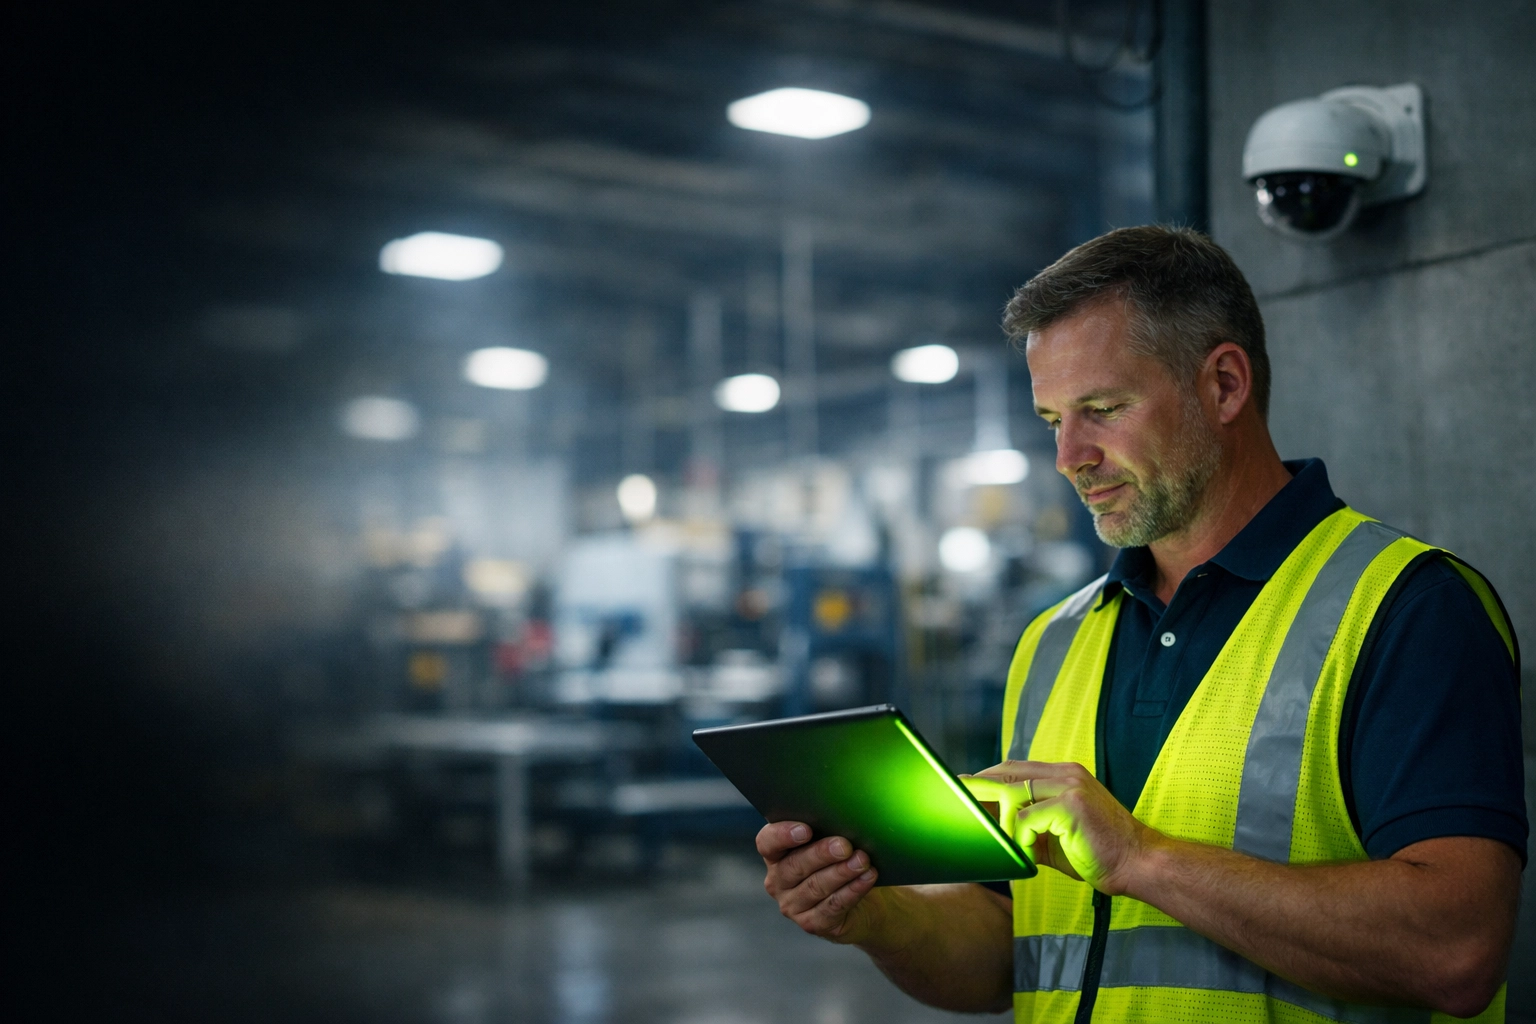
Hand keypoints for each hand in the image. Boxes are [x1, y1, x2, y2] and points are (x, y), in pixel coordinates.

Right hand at [757, 821, 880, 942]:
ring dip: (841, 872)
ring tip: (862, 861)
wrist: (864, 901)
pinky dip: (852, 890)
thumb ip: (828, 830)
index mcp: (776, 854)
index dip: (783, 835)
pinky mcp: (812, 924)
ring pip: (815, 887)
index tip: (806, 830)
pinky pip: (832, 906)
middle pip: (794, 865)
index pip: (767, 842)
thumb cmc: (843, 862)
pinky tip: (866, 878)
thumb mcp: (832, 842)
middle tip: (845, 846)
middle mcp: (778, 881)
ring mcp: (792, 905)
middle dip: (821, 854)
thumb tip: (843, 817)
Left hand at [966, 760, 1154, 893]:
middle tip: (956, 797)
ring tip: (1012, 848)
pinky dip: (1021, 840)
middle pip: (1007, 773)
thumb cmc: (1098, 853)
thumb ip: (1028, 827)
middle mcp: (1065, 774)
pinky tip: (1029, 857)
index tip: (964, 785)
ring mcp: (1069, 787)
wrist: (1138, 864)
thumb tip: (993, 830)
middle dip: (978, 786)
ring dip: (1003, 824)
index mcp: (1064, 775)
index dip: (987, 776)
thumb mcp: (1056, 837)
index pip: (1015, 768)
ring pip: (1013, 795)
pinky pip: (1026, 820)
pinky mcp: (1070, 806)